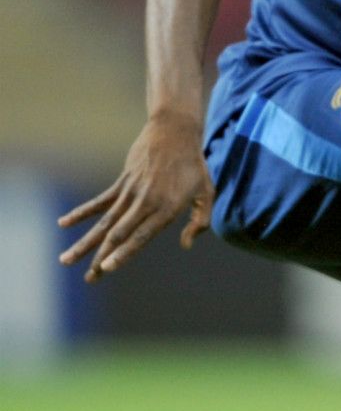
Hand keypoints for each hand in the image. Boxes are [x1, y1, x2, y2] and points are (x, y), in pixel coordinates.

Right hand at [58, 114, 213, 281]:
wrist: (174, 132)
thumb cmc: (194, 166)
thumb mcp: (207, 193)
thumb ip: (200, 221)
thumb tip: (185, 245)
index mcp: (167, 209)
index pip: (141, 237)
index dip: (123, 253)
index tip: (106, 268)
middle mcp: (145, 202)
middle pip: (118, 234)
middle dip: (101, 258)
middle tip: (89, 278)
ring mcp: (130, 193)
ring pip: (104, 223)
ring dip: (85, 243)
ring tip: (66, 260)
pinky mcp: (122, 183)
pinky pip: (98, 202)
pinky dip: (81, 213)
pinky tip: (63, 224)